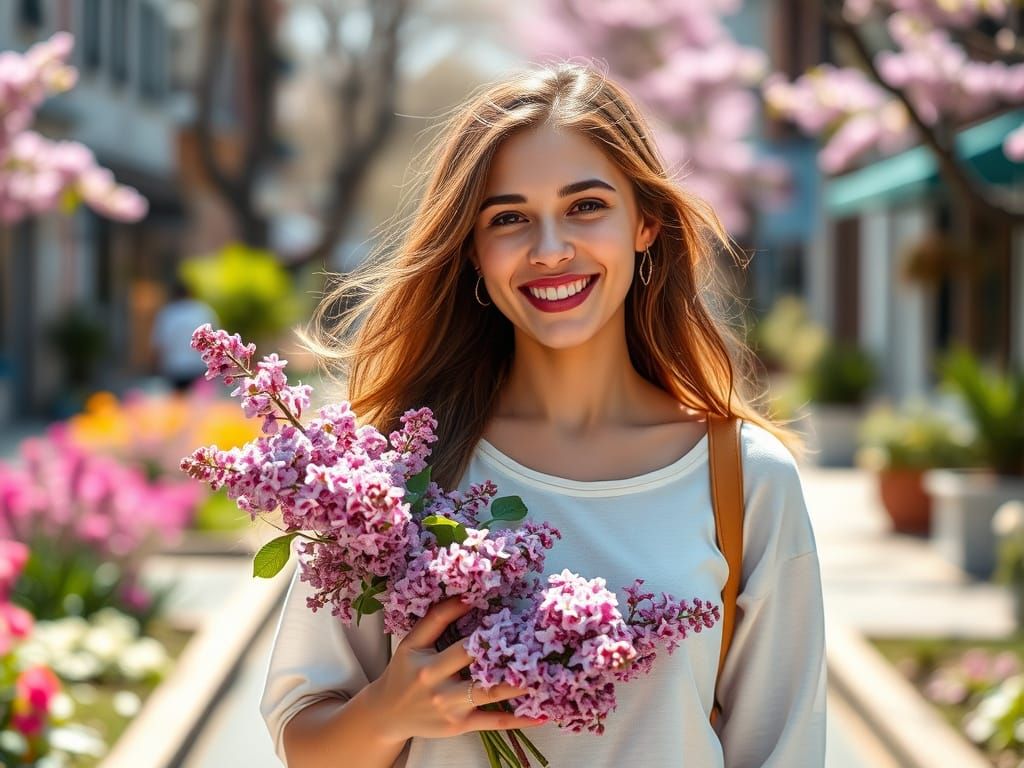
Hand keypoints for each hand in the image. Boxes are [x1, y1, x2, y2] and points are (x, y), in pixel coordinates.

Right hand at [366, 596, 546, 743]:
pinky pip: (494, 723)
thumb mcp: (413, 642)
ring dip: (520, 686)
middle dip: (509, 658)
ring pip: (491, 696)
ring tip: (546, 673)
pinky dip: (519, 719)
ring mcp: (453, 710)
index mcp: (428, 665)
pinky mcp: (461, 726)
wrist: (388, 714)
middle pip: (480, 670)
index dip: (488, 635)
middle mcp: (440, 689)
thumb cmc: (404, 671)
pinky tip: (542, 714)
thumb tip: (469, 596)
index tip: (514, 620)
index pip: (462, 646)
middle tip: (540, 645)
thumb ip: (437, 618)